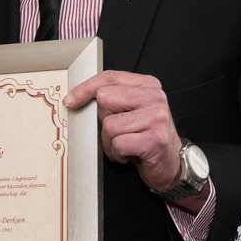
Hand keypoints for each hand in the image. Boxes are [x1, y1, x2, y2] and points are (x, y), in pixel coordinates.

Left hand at [64, 71, 184, 192]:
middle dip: (103, 119)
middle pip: (105, 99)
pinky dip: (117, 154)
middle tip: (118, 130)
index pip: (109, 77)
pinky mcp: (155, 140)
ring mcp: (157, 118)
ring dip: (109, 142)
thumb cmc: (145, 137)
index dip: (85, 88)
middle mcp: (155, 98)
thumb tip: (75, 98)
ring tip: (123, 145)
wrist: (170, 163)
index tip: (70, 100)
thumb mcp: (130, 110)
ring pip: (109, 125)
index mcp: (147, 85)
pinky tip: (128, 154)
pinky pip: (118, 144)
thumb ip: (112, 98)